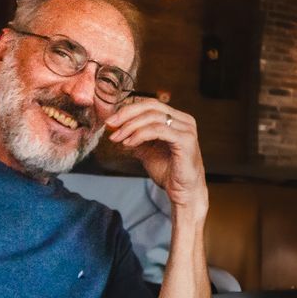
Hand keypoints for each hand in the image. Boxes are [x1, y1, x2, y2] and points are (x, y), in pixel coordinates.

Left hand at [106, 99, 207, 213]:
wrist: (183, 193)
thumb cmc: (169, 172)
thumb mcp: (147, 150)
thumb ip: (136, 137)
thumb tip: (115, 128)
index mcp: (177, 119)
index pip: (150, 104)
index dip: (128, 109)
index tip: (111, 121)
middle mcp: (184, 120)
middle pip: (151, 106)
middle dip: (126, 114)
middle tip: (110, 124)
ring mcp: (187, 130)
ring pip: (153, 117)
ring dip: (130, 126)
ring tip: (118, 138)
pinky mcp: (185, 141)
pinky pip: (158, 131)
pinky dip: (140, 135)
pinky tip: (129, 144)